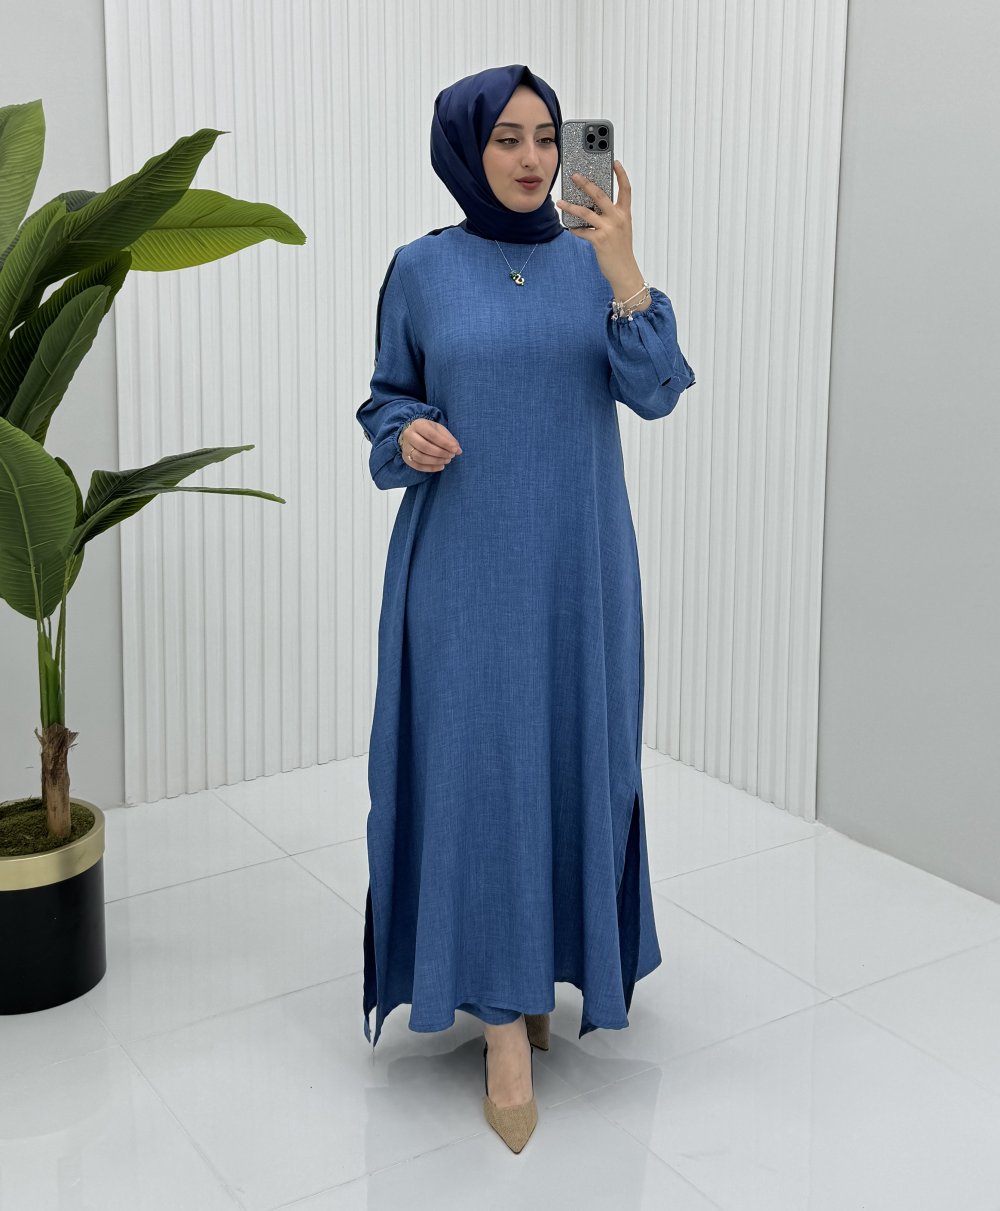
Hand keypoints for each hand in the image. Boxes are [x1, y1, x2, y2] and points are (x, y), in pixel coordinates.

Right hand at [400, 417, 461, 471]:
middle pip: (424, 447)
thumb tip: (458, 451)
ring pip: (420, 457)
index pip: (432, 435)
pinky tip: (441, 467)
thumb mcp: (439, 430)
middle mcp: (409, 435)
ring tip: (447, 461)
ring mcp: (405, 447)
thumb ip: (449, 439)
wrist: (414, 434)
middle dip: (440, 453)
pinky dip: (431, 468)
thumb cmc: (429, 431)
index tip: (456, 449)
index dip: (445, 443)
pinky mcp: (406, 458)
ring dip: (436, 461)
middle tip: (451, 456)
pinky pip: (418, 466)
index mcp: (418, 424)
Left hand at [556, 161, 640, 290]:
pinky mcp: (599, 241)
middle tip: (574, 175)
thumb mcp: (621, 229)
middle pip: (600, 195)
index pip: (625, 189)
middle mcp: (618, 218)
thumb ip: (611, 216)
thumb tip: (592, 206)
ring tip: (560, 201)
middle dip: (586, 183)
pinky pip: (582, 231)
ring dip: (571, 206)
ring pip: (586, 212)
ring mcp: (609, 229)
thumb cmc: (621, 250)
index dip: (621, 174)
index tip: (614, 161)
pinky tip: (569, 227)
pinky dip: (574, 229)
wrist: (625, 272)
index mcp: (625, 214)